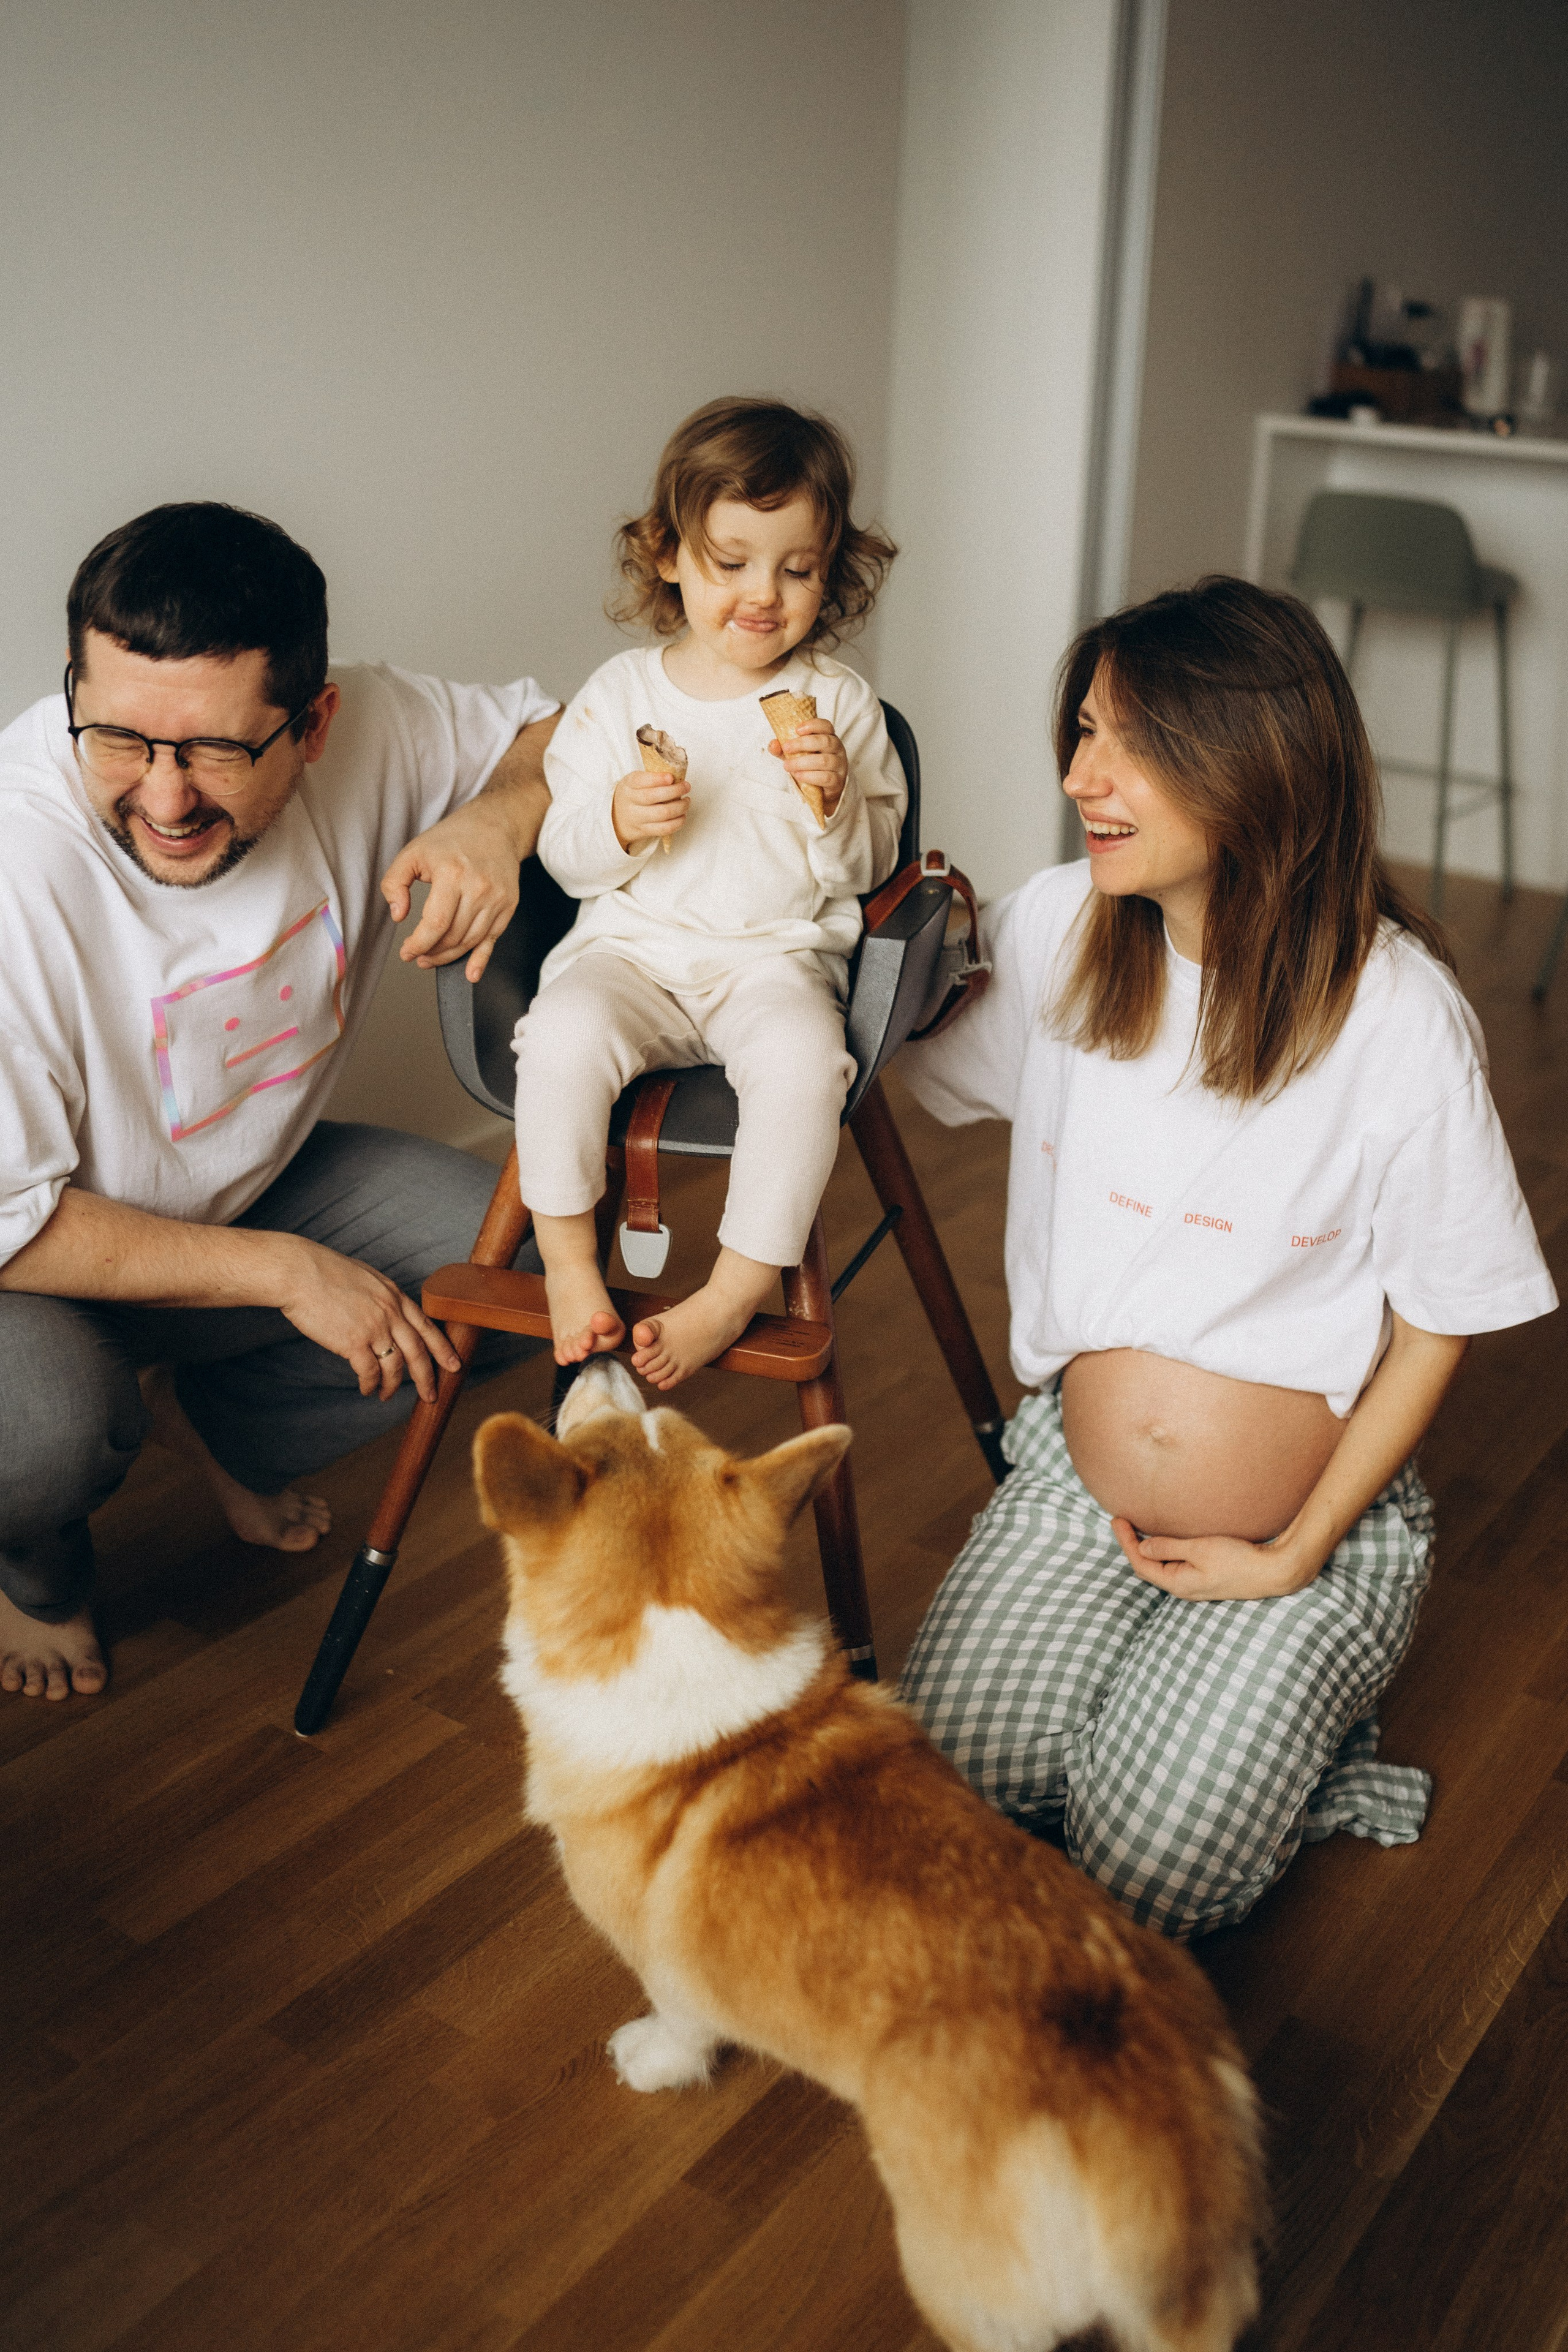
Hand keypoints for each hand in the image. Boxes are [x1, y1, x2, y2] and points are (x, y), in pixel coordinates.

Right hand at [273, 1238, 461, 1402]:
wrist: (298, 1272)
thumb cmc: (324, 1273)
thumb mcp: (365, 1279)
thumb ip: (381, 1299)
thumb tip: (386, 1317)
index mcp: (394, 1296)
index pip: (427, 1327)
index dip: (443, 1349)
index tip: (454, 1364)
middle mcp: (390, 1312)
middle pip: (419, 1353)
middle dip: (427, 1378)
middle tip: (431, 1395)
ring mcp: (374, 1328)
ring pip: (395, 1367)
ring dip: (392, 1386)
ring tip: (385, 1395)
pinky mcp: (353, 1342)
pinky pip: (369, 1372)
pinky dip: (369, 1385)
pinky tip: (366, 1389)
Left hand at [381, 799, 525, 981]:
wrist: (495, 827)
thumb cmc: (452, 839)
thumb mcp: (412, 852)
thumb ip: (395, 883)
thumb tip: (399, 915)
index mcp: (453, 873)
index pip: (436, 922)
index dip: (419, 943)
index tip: (407, 952)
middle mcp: (479, 887)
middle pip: (454, 936)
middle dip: (432, 952)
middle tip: (418, 955)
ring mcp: (497, 898)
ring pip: (471, 941)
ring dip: (449, 956)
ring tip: (433, 957)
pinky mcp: (508, 906)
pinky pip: (492, 939)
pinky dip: (480, 959)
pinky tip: (469, 973)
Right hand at [612, 767, 689, 849]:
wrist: (617, 817)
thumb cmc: (633, 795)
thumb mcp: (635, 781)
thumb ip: (652, 778)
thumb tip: (676, 777)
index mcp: (628, 785)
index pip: (641, 781)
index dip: (658, 779)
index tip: (671, 777)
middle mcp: (631, 802)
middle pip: (654, 797)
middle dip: (675, 791)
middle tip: (686, 786)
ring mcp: (637, 818)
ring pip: (662, 814)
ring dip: (680, 807)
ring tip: (686, 801)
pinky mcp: (644, 831)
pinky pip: (665, 829)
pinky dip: (678, 822)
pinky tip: (683, 815)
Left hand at [767, 718, 848, 816]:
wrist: (822, 791)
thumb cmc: (810, 768)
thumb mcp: (796, 756)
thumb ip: (784, 750)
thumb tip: (773, 744)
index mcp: (829, 737)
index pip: (826, 726)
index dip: (813, 725)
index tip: (796, 730)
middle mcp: (838, 749)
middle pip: (825, 741)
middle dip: (803, 743)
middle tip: (786, 748)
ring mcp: (840, 765)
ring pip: (824, 760)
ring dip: (803, 762)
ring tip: (788, 766)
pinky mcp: (838, 781)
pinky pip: (826, 777)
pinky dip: (810, 776)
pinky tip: (798, 776)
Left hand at [1110, 1517, 1318, 1600]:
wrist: (1272, 1572)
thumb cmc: (1237, 1560)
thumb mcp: (1199, 1549)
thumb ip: (1168, 1547)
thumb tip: (1142, 1546)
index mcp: (1177, 1583)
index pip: (1140, 1563)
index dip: (1125, 1541)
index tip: (1116, 1519)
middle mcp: (1183, 1587)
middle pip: (1147, 1567)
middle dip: (1131, 1545)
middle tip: (1121, 1521)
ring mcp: (1195, 1584)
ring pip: (1161, 1566)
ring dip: (1147, 1548)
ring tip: (1137, 1528)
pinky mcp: (1206, 1578)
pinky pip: (1176, 1565)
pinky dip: (1164, 1551)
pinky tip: (1165, 1539)